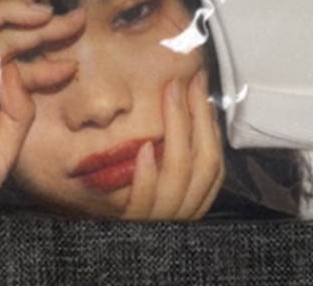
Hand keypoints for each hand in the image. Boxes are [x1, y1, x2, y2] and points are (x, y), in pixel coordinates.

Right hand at [0, 0, 85, 218]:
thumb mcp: (7, 144)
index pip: (20, 60)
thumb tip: (21, 72)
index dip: (49, 55)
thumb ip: (20, 109)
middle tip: (76, 19)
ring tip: (42, 14)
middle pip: (4, 35)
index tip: (77, 54)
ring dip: (9, 15)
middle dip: (41, 26)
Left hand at [121, 69, 223, 219]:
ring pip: (178, 176)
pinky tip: (143, 147)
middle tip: (181, 82)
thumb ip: (175, 144)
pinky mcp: (131, 220)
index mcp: (195, 196)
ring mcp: (158, 217)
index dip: (209, 121)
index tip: (198, 84)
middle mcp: (183, 208)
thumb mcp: (159, 167)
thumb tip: (190, 99)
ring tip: (169, 96)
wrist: (97, 230)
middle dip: (197, 117)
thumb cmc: (128, 188)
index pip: (214, 158)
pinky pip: (144, 199)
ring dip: (176, 131)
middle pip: (204, 163)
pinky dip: (147, 173)